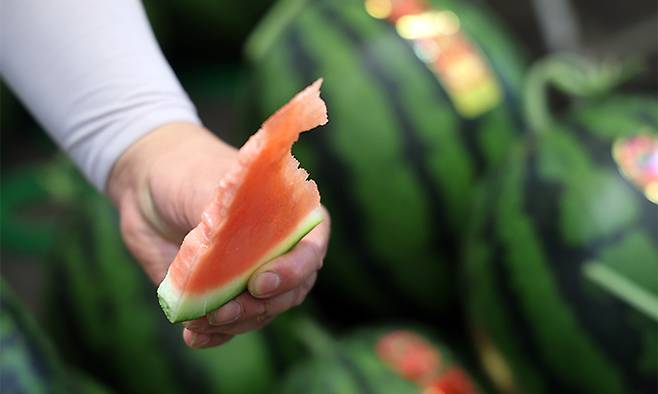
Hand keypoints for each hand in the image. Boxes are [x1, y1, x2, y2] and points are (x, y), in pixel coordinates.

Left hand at [108, 123, 329, 348]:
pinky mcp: (222, 296)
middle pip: (288, 292)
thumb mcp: (216, 187)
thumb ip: (234, 220)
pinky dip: (213, 335)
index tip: (260, 282)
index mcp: (290, 216)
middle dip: (259, 307)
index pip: (311, 249)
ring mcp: (250, 276)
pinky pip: (228, 326)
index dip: (294, 271)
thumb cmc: (189, 173)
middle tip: (224, 311)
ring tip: (200, 321)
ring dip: (234, 323)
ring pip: (259, 313)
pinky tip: (194, 336)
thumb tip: (234, 254)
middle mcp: (278, 250)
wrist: (147, 184)